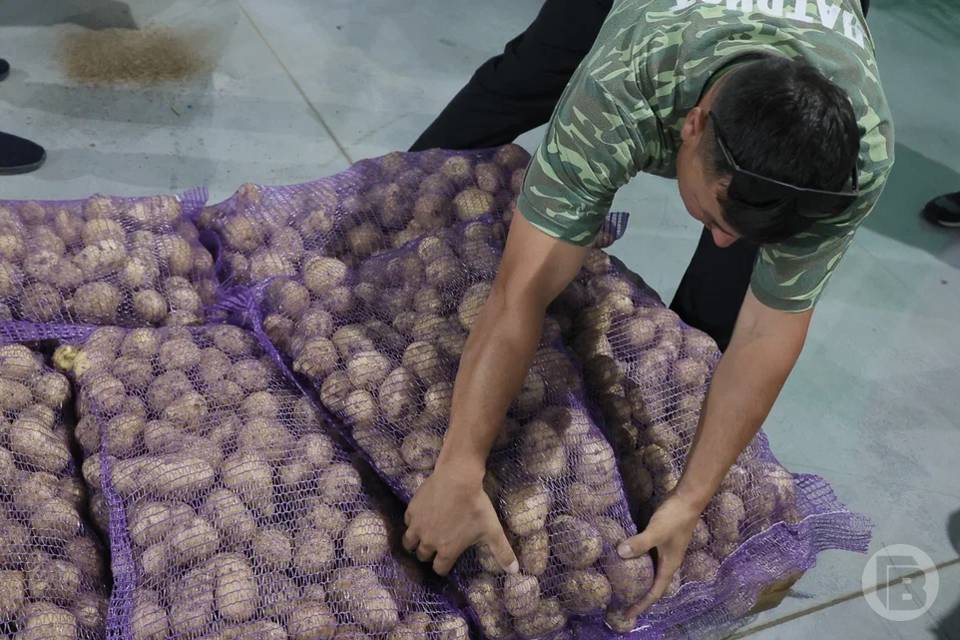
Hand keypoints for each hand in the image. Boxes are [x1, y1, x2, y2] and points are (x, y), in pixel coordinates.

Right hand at [403, 465, 518, 576]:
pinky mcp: (412, 510)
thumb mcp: (492, 530)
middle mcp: (429, 542)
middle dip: (429, 554)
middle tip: (436, 547)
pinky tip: (421, 517)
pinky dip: (412, 522)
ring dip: (415, 543)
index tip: (446, 561)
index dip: (443, 566)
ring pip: (409, 543)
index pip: (439, 569)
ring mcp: (418, 526)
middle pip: (423, 556)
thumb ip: (502, 553)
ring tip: (422, 537)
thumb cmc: (476, 506)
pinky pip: (407, 522)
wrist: (458, 479)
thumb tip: (515, 571)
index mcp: (447, 550)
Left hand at [617, 493, 701, 618]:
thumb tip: (621, 554)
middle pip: (655, 585)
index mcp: (670, 565)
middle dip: (641, 597)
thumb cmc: (674, 517)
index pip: (656, 592)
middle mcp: (669, 561)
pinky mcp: (663, 540)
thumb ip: (640, 543)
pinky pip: (650, 559)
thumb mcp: (656, 531)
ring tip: (625, 586)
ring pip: (653, 572)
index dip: (642, 604)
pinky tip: (629, 559)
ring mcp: (667, 551)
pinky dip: (640, 564)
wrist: (689, 499)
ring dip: (641, 581)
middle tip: (623, 604)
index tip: (628, 615)